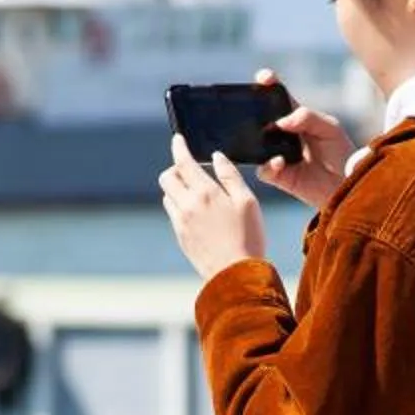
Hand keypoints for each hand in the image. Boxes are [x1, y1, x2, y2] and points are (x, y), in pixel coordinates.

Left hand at [161, 131, 266, 280]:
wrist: (236, 275)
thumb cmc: (248, 237)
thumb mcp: (247, 202)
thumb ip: (230, 176)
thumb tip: (216, 157)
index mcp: (205, 193)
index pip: (183, 162)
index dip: (179, 147)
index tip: (177, 139)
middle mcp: (187, 205)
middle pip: (167, 177)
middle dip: (175, 168)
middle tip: (191, 170)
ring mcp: (181, 222)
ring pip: (168, 196)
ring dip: (177, 188)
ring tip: (197, 193)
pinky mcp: (180, 237)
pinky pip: (173, 213)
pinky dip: (180, 205)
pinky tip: (198, 213)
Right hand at [249, 66, 352, 210]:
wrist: (348, 184)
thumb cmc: (341, 152)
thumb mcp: (330, 128)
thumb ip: (307, 117)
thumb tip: (281, 121)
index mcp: (297, 118)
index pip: (279, 97)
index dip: (269, 85)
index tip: (263, 78)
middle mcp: (284, 135)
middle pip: (262, 119)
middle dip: (254, 111)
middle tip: (252, 107)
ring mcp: (279, 154)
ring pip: (257, 144)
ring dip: (258, 140)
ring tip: (267, 137)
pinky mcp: (279, 176)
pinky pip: (264, 170)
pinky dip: (268, 165)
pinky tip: (279, 162)